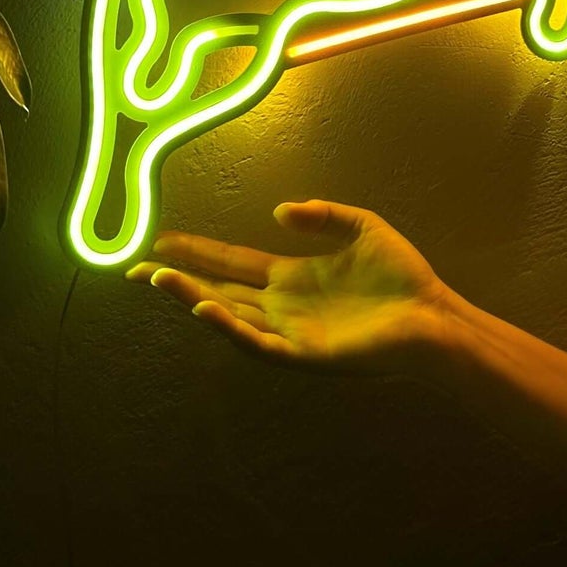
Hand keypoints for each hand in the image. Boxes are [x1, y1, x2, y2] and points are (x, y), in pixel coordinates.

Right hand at [125, 199, 455, 374]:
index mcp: (291, 278)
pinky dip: (229, 327)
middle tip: (134, 267)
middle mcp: (282, 307)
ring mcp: (289, 332)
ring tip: (159, 280)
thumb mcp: (362, 226)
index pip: (232, 262)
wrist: (433, 317)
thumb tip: (276, 212)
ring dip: (193, 299)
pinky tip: (207, 309)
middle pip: (218, 289)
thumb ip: (321, 214)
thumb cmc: (402, 276)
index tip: (161, 238)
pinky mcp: (304, 355)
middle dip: (176, 279)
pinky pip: (257, 342)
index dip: (197, 250)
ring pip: (229, 315)